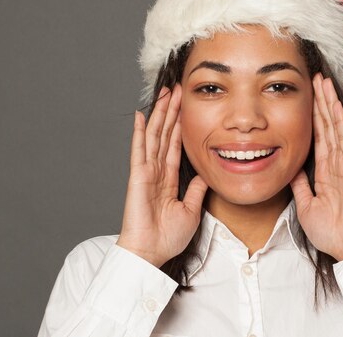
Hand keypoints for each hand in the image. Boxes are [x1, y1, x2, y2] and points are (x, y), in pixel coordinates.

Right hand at [116, 84, 207, 266]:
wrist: (151, 253)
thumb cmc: (167, 237)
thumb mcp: (191, 210)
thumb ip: (196, 191)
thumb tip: (205, 176)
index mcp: (169, 178)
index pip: (176, 145)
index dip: (181, 125)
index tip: (185, 106)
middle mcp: (157, 171)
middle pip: (165, 134)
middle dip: (171, 111)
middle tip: (176, 89)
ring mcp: (146, 171)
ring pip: (154, 136)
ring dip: (160, 114)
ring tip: (165, 93)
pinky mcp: (138, 175)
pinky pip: (139, 149)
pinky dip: (139, 132)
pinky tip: (140, 115)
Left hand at [290, 73, 342, 261]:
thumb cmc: (330, 230)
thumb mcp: (305, 203)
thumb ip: (301, 185)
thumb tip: (292, 169)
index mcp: (325, 170)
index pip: (317, 136)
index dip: (312, 115)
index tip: (307, 96)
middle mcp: (335, 161)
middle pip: (326, 124)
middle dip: (319, 100)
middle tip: (315, 77)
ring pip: (334, 125)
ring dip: (328, 102)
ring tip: (323, 80)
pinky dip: (338, 118)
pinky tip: (333, 102)